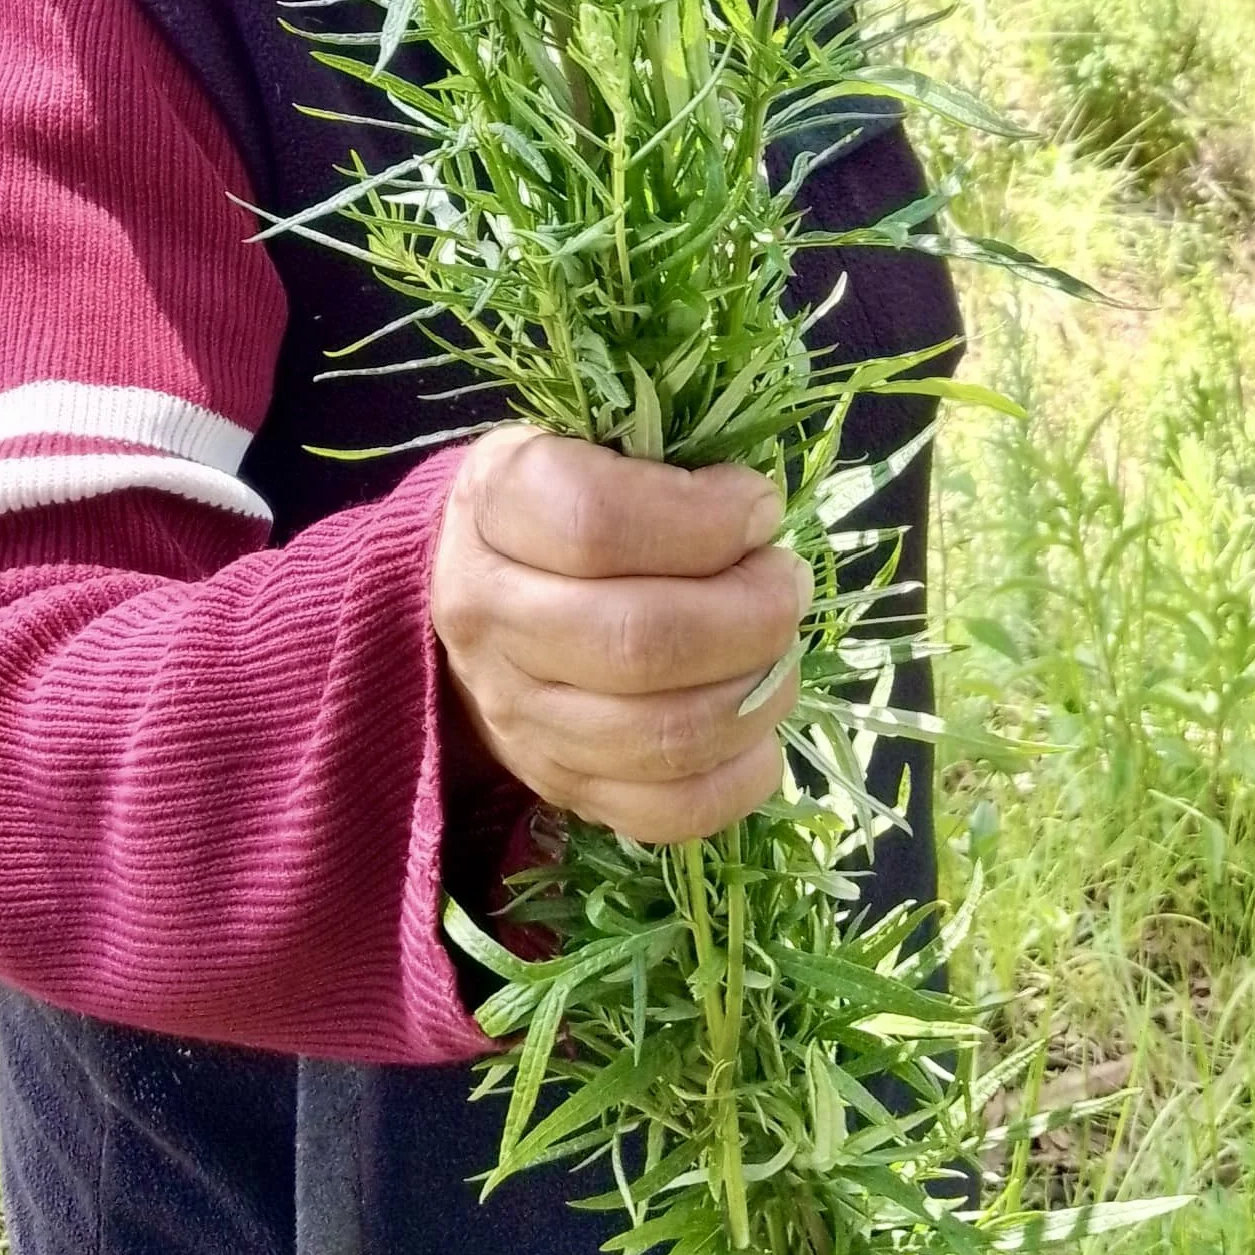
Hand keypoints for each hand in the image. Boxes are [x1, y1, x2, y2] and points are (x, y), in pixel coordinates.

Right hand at [432, 426, 808, 843]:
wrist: (467, 587)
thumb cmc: (552, 501)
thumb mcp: (583, 442)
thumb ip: (662, 463)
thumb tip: (759, 514)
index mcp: (494, 508)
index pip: (597, 524)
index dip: (704, 520)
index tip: (757, 506)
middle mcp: (491, 618)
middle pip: (640, 640)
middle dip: (752, 612)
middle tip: (787, 582)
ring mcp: (521, 716)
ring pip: (661, 733)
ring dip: (756, 690)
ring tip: (779, 647)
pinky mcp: (559, 785)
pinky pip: (666, 812)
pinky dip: (739, 773)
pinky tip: (757, 723)